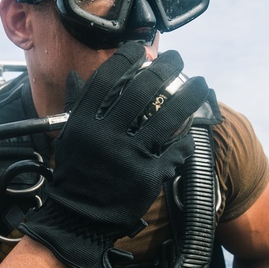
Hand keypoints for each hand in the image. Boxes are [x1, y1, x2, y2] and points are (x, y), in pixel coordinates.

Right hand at [18, 42, 208, 267]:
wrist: (79, 219)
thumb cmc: (75, 173)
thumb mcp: (68, 136)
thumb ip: (77, 105)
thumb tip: (78, 76)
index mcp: (84, 122)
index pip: (109, 78)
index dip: (128, 57)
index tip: (142, 49)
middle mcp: (106, 136)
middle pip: (144, 89)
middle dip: (166, 68)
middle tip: (178, 60)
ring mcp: (129, 157)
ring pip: (169, 116)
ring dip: (189, 95)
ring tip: (200, 84)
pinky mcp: (148, 177)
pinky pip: (175, 150)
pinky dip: (184, 138)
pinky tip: (189, 130)